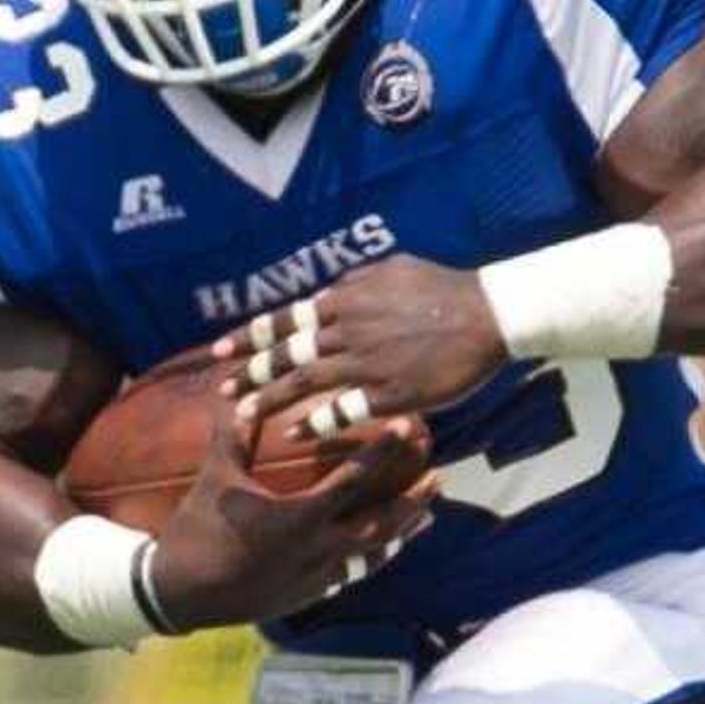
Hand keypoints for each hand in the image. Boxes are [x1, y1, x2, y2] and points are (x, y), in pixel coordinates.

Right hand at [147, 404, 438, 630]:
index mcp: (298, 515)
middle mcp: (317, 547)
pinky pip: (352, 573)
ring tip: (428, 514)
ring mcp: (316, 575)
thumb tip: (241, 397)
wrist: (184, 594)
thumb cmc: (198, 531)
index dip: (382, 451)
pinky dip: (374, 558)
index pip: (352, 478)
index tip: (408, 428)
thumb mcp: (214, 477)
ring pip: (373, 553)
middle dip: (412, 499)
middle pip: (380, 522)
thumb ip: (233, 436)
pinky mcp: (309, 593)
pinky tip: (386, 549)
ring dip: (402, 532)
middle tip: (437, 476)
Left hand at [218, 256, 507, 440]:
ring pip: (305, 381)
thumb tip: (331, 291)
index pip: (286, 318)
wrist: (485, 314)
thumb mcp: (393, 269)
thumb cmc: (442, 288)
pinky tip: (293, 434)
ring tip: (241, 412)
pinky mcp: (388, 392)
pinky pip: (342, 409)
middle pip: (287, 352)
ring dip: (270, 398)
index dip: (250, 335)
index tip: (218, 349)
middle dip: (250, 370)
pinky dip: (315, 422)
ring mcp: (365, 363)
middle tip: (221, 388)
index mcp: (346, 299)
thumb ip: (357, 281)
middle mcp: (347, 330)